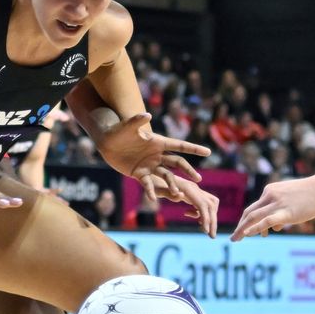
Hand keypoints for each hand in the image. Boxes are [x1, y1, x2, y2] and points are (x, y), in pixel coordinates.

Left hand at [93, 112, 208, 202]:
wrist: (107, 143)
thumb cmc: (117, 131)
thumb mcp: (127, 126)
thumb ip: (137, 121)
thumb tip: (146, 115)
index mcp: (158, 142)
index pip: (180, 145)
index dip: (193, 148)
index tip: (208, 151)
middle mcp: (157, 154)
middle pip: (177, 163)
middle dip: (188, 171)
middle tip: (198, 180)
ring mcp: (150, 165)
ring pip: (166, 176)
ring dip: (172, 184)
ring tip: (178, 194)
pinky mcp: (140, 174)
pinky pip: (148, 184)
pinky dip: (151, 191)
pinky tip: (154, 199)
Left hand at [150, 173, 219, 237]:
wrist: (152, 174)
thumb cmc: (152, 183)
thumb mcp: (156, 189)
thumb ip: (167, 192)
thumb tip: (180, 195)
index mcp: (187, 187)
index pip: (202, 204)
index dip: (206, 217)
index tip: (205, 231)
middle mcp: (194, 188)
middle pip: (211, 205)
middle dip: (212, 221)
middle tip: (212, 237)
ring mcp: (194, 190)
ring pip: (211, 204)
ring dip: (210, 217)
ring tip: (205, 230)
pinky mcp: (192, 194)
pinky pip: (204, 204)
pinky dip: (202, 213)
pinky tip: (189, 214)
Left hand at [232, 176, 314, 240]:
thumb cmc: (312, 194)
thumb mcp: (292, 200)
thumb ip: (280, 212)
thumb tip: (273, 227)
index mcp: (271, 190)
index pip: (255, 207)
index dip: (247, 220)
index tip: (243, 231)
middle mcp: (270, 195)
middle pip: (249, 212)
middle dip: (240, 225)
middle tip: (234, 237)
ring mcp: (277, 203)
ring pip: (254, 217)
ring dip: (242, 229)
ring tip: (235, 239)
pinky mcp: (285, 212)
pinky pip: (265, 221)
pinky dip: (254, 228)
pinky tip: (247, 234)